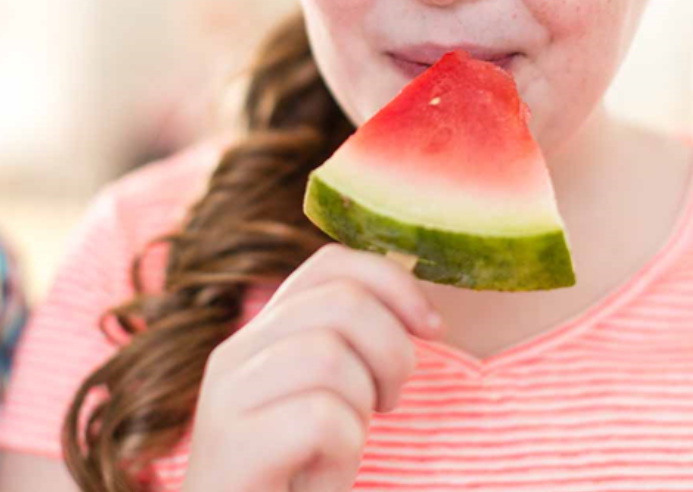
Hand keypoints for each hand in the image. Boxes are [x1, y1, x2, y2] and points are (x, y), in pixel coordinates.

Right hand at [182, 243, 445, 491]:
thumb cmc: (298, 466)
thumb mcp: (328, 393)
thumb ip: (348, 344)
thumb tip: (416, 308)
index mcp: (263, 331)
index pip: (330, 263)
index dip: (393, 281)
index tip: (432, 328)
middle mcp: (236, 351)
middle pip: (341, 300)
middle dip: (392, 351)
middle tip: (388, 402)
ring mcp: (228, 396)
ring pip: (329, 355)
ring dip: (363, 404)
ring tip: (347, 440)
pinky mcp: (232, 445)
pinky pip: (322, 418)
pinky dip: (345, 452)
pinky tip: (323, 475)